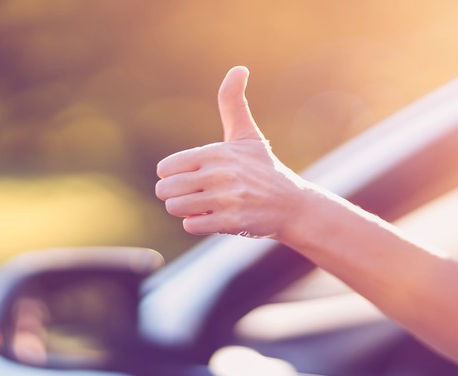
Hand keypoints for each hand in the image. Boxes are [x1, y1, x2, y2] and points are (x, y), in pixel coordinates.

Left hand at [155, 66, 313, 237]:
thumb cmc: (264, 169)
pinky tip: (214, 217)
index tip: (192, 177)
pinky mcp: (232, 221)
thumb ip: (233, 103)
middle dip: (175, 195)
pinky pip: (192, 225)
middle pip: (166, 190)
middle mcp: (220, 174)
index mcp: (217, 152)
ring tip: (205, 205)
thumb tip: (239, 68)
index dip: (174, 175)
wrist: (292, 205)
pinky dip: (198, 223)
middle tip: (195, 194)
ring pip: (176, 208)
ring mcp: (226, 199)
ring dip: (186, 210)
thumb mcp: (247, 135)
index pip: (167, 168)